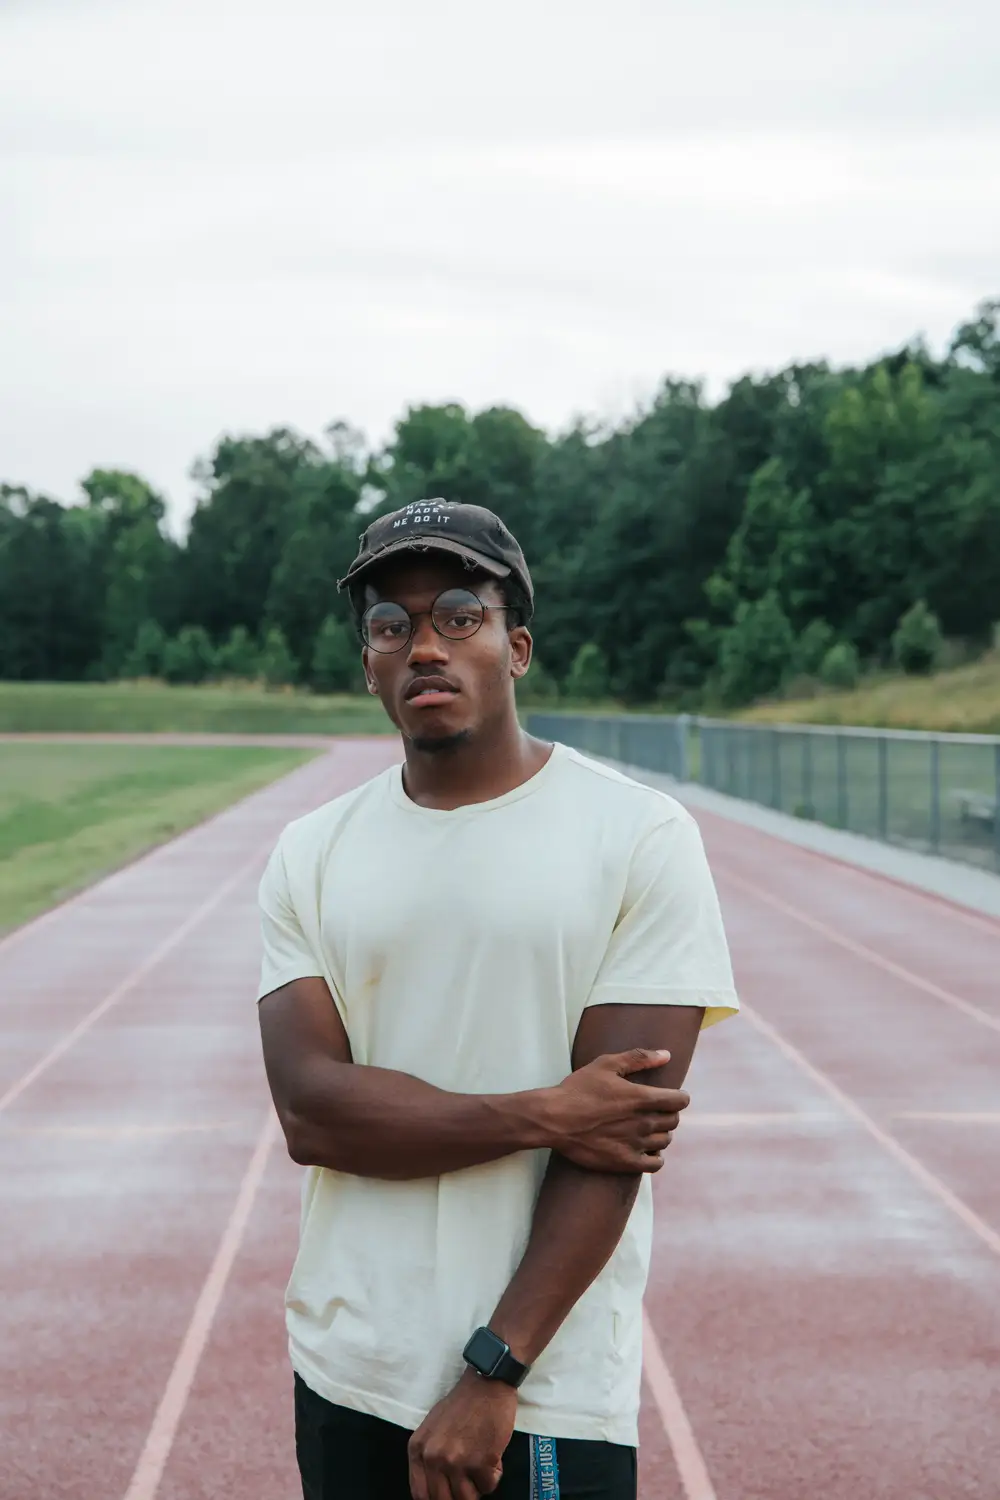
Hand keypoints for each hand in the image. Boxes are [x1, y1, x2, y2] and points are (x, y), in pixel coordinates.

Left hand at [408, 1369, 516, 1498]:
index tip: (448, 1494)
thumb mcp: (432, 1428)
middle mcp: (434, 1458)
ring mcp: (457, 1461)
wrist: (486, 1383)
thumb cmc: (462, 1404)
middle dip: (458, 1496)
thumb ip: (428, 1456)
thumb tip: (434, 1487)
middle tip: (469, 1483)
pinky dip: (493, 1477)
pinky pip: (488, 1486)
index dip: (436, 1499)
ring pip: (467, 1499)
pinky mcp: (481, 1461)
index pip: (420, 1494)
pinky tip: (493, 1458)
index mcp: (418, 1449)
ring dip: (477, 1488)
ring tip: (481, 1469)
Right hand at [539, 1049, 688, 1172]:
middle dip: (668, 1113)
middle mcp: (643, 1123)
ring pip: (665, 1141)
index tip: (670, 1096)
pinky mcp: (626, 1162)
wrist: (554, 1119)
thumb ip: (639, 1058)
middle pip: (674, 1121)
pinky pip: (655, 1164)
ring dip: (660, 1133)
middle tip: (653, 1110)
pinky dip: (655, 1156)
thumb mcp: (606, 1064)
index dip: (679, 1097)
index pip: (680, 1101)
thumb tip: (666, 1055)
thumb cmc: (578, 1089)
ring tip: (646, 1128)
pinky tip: (645, 1148)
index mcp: (642, 1098)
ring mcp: (636, 1144)